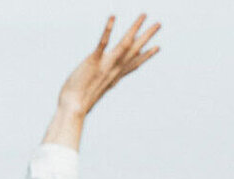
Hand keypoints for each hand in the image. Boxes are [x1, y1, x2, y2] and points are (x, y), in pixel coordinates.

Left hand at [43, 15, 162, 148]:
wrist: (74, 107)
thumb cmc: (79, 102)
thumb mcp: (93, 93)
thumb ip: (98, 88)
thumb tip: (100, 88)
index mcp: (115, 76)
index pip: (134, 64)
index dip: (146, 55)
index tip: (157, 47)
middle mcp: (114, 69)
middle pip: (135, 49)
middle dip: (147, 36)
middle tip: (159, 24)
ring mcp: (106, 64)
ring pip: (125, 43)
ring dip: (135, 27)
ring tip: (144, 15)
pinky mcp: (94, 60)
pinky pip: (103, 42)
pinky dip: (108, 29)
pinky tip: (113, 17)